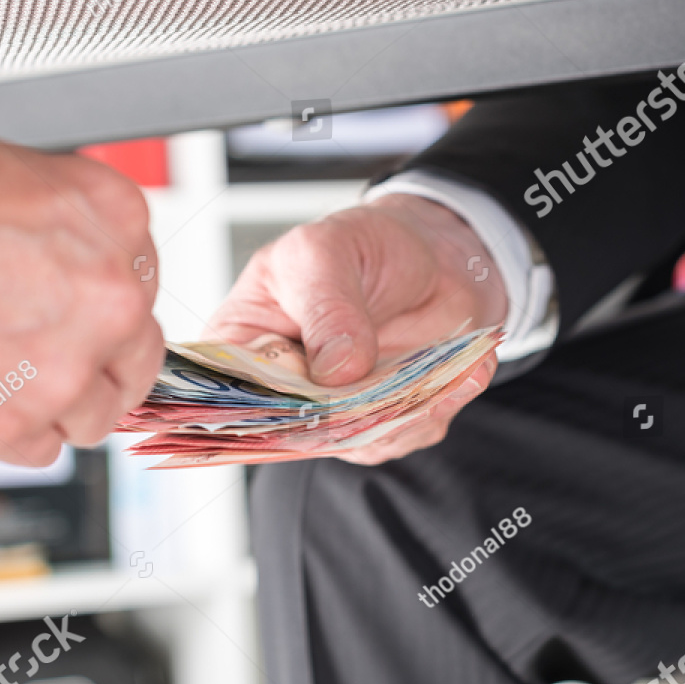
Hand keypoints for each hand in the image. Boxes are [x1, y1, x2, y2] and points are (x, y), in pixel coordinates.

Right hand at [0, 114, 164, 461]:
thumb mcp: (3, 168)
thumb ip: (60, 223)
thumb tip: (66, 253)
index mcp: (113, 218)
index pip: (141, 276)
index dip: (101, 294)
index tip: (75, 304)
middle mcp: (108, 298)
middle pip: (138, 351)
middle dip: (104, 357)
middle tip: (56, 352)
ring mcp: (66, 370)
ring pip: (98, 411)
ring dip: (63, 402)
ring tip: (8, 379)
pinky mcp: (14, 427)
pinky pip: (42, 449)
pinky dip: (13, 432)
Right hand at [208, 193, 504, 463]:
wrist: (435, 256)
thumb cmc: (364, 244)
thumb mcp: (326, 251)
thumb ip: (326, 305)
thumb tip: (335, 367)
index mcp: (242, 344)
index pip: (223, 396)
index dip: (250, 410)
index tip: (299, 395)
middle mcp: (284, 389)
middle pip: (294, 431)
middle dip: (343, 412)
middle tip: (382, 375)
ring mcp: (334, 411)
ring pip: (356, 439)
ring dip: (401, 409)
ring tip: (436, 365)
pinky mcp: (383, 421)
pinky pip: (406, 432)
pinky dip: (438, 404)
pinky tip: (461, 371)